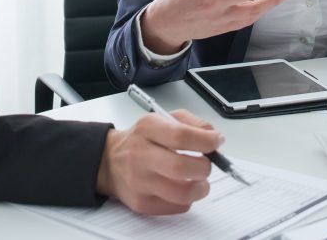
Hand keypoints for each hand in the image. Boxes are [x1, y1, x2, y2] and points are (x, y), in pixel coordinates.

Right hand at [95, 109, 221, 214]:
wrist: (110, 161)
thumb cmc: (142, 140)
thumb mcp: (162, 119)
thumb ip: (191, 123)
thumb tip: (213, 137)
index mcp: (147, 129)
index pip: (181, 136)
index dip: (206, 141)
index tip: (216, 142)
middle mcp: (140, 155)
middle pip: (181, 167)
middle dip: (204, 167)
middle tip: (206, 164)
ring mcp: (139, 182)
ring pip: (182, 193)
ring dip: (201, 187)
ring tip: (199, 180)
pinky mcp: (142, 203)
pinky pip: (177, 207)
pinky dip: (188, 199)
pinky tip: (182, 188)